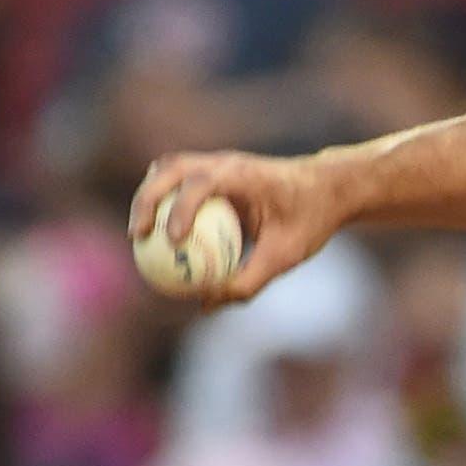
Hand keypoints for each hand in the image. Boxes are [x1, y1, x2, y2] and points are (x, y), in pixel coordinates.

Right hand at [126, 147, 348, 305]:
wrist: (327, 188)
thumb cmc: (310, 219)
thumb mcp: (287, 255)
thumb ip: (249, 280)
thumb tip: (206, 304)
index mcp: (245, 174)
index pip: (202, 183)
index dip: (181, 209)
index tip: (172, 241)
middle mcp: (225, 162)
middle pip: (170, 169)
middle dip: (147, 201)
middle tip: (138, 239)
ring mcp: (216, 162)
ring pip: (167, 170)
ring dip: (148, 198)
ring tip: (140, 237)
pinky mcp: (211, 171)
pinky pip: (177, 182)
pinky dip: (162, 201)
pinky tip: (156, 236)